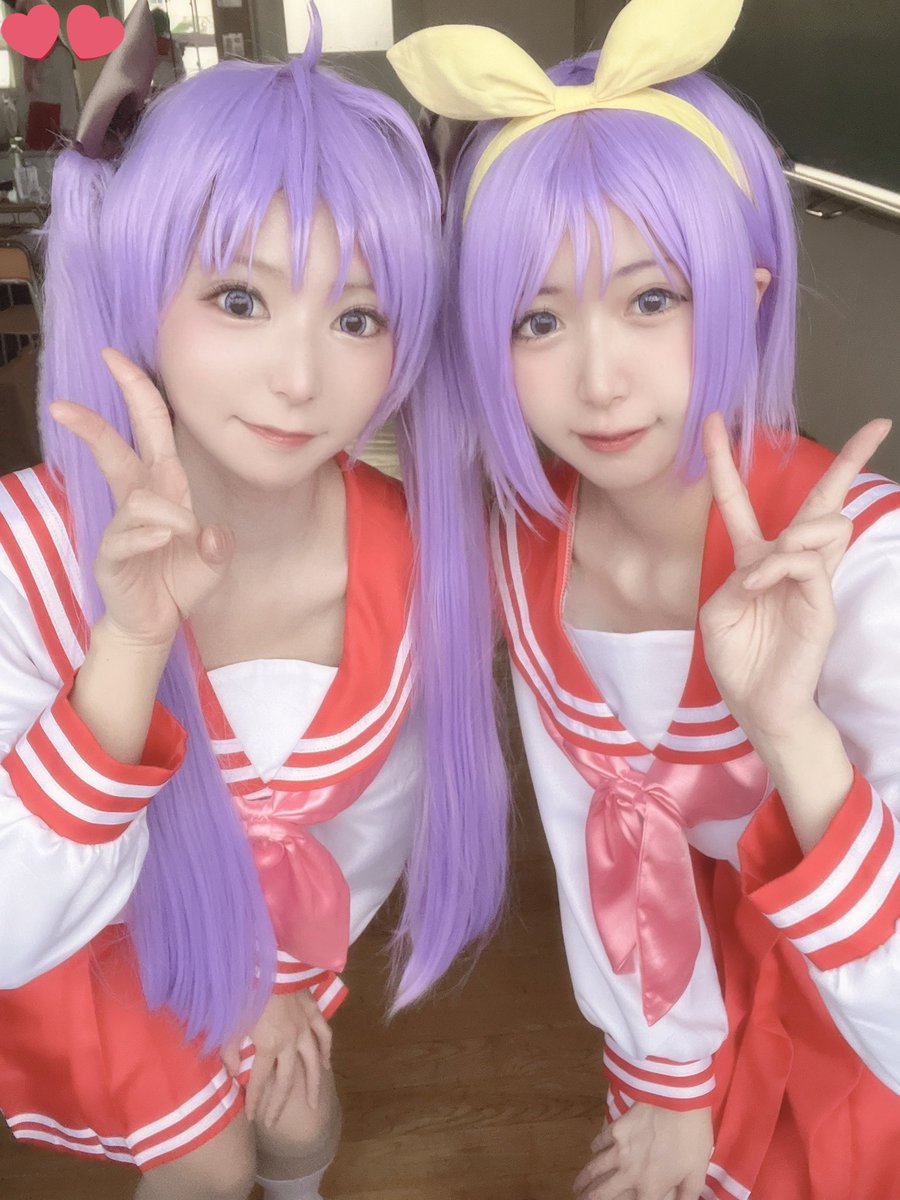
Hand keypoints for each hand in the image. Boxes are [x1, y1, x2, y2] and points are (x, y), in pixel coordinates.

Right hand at [50, 348, 233, 648]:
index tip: (115, 357)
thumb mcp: (214, 561)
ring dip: (168, 514)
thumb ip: (218, 546)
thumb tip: (211, 534)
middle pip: (118, 448)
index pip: (151, 430)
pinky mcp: (112, 554)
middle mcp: (140, 498)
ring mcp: (122, 525)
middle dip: (97, 418)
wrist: (158, 623)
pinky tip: (166, 544)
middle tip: (67, 397)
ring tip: (185, 538)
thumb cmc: (180, 580)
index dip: (138, 392)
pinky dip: (151, 536)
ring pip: (136, 498)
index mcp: (166, 486)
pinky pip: (129, 535)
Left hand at [221, 990, 331, 1127]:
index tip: (251, 1118)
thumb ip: (230, 1050)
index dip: (255, 1102)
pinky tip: (327, 1063)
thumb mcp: (231, 1021)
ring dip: (313, 1084)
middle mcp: (290, 1041)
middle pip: (287, 1080)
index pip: (259, 1082)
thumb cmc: (247, 990)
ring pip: (314, 1062)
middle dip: (279, 1104)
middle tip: (274, 1123)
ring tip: (314, 1104)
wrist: (271, 961)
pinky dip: (327, 1050)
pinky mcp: (313, 1012)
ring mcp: (305, 1027)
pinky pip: (324, 1035)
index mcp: (268, 1045)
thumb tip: (231, 1072)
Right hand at [573, 1103, 712, 1199]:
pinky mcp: (615, 1128)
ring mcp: (619, 1149)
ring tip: (577, 1186)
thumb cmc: (691, 1138)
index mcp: (650, 1187)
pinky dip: (594, 1148)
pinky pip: (600, 1141)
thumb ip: (687, 1197)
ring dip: (584, 1179)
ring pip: (595, 1169)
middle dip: (590, 1199)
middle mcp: (629, 1172)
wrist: (677, 1101)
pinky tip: (592, 1150)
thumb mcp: (696, 1174)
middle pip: (603, 1192)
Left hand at [698, 414, 890, 743]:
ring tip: (758, 578)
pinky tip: (761, 585)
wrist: (757, 705)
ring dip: (786, 540)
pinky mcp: (823, 600)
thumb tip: (770, 560)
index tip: (715, 421)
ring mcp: (811, 580)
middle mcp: (787, 563)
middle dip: (849, 460)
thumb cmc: (738, 660)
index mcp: (754, 561)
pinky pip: (806, 561)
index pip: (740, 504)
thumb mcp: (717, 611)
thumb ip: (736, 576)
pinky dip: (779, 566)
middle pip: (820, 500)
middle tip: (877, 424)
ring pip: (821, 524)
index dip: (726, 463)